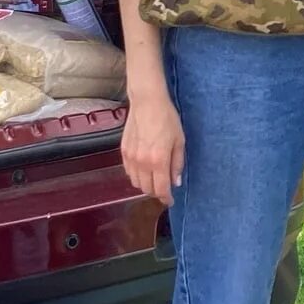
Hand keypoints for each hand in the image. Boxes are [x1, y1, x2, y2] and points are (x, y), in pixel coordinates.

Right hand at [122, 86, 185, 205]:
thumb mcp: (179, 141)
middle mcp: (142, 162)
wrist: (147, 102)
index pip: (161, 189)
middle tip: (165, 188)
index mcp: (158, 160)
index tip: (170, 201)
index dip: (166, 198)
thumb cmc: (167, 119)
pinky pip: (129, 172)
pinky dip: (137, 176)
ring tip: (155, 179)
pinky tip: (144, 169)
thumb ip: (177, 164)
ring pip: (136, 183)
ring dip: (146, 185)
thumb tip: (175, 182)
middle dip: (157, 192)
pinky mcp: (124, 151)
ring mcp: (131, 157)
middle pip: (147, 189)